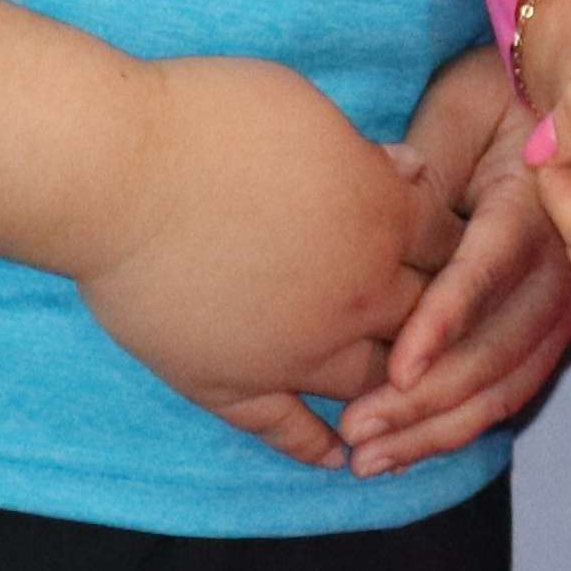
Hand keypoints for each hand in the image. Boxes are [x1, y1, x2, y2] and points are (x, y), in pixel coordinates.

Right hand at [60, 55, 447, 467]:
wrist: (117, 174)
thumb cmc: (209, 119)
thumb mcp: (308, 111)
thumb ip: (364, 152)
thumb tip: (408, 170)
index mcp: (381, 217)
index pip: (450, 244)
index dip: (453, 245)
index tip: (448, 250)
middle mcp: (357, 294)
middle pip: (427, 319)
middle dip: (436, 317)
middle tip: (433, 318)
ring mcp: (297, 351)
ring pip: (375, 383)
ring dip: (393, 388)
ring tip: (398, 394)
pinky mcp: (235, 385)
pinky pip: (291, 432)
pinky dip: (319, 449)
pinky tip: (339, 459)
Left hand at [337, 46, 570, 476]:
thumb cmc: (498, 93)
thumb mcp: (460, 111)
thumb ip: (429, 173)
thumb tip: (385, 224)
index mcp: (539, 202)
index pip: (492, 269)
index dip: (445, 322)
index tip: (396, 370)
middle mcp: (565, 263)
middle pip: (500, 347)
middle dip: (427, 402)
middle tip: (354, 432)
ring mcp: (565, 302)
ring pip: (506, 383)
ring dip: (437, 428)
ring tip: (367, 458)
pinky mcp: (552, 326)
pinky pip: (510, 386)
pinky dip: (459, 423)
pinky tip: (405, 448)